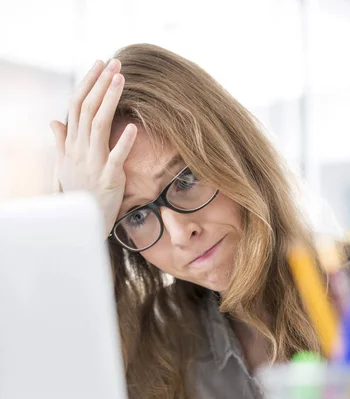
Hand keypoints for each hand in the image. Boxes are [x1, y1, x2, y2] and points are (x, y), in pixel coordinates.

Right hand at [50, 58, 136, 235]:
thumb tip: (53, 121)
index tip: (100, 64)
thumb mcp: (64, 165)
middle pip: (87, 109)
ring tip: (121, 79)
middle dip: (100, 84)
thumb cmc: (78, 191)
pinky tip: (132, 126)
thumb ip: (61, 141)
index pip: (76, 105)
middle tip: (114, 62)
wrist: (84, 220)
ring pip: (99, 125)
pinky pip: (116, 158)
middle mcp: (80, 149)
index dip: (88, 83)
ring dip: (110, 100)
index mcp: (71, 143)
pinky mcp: (109, 178)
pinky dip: (124, 142)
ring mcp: (93, 163)